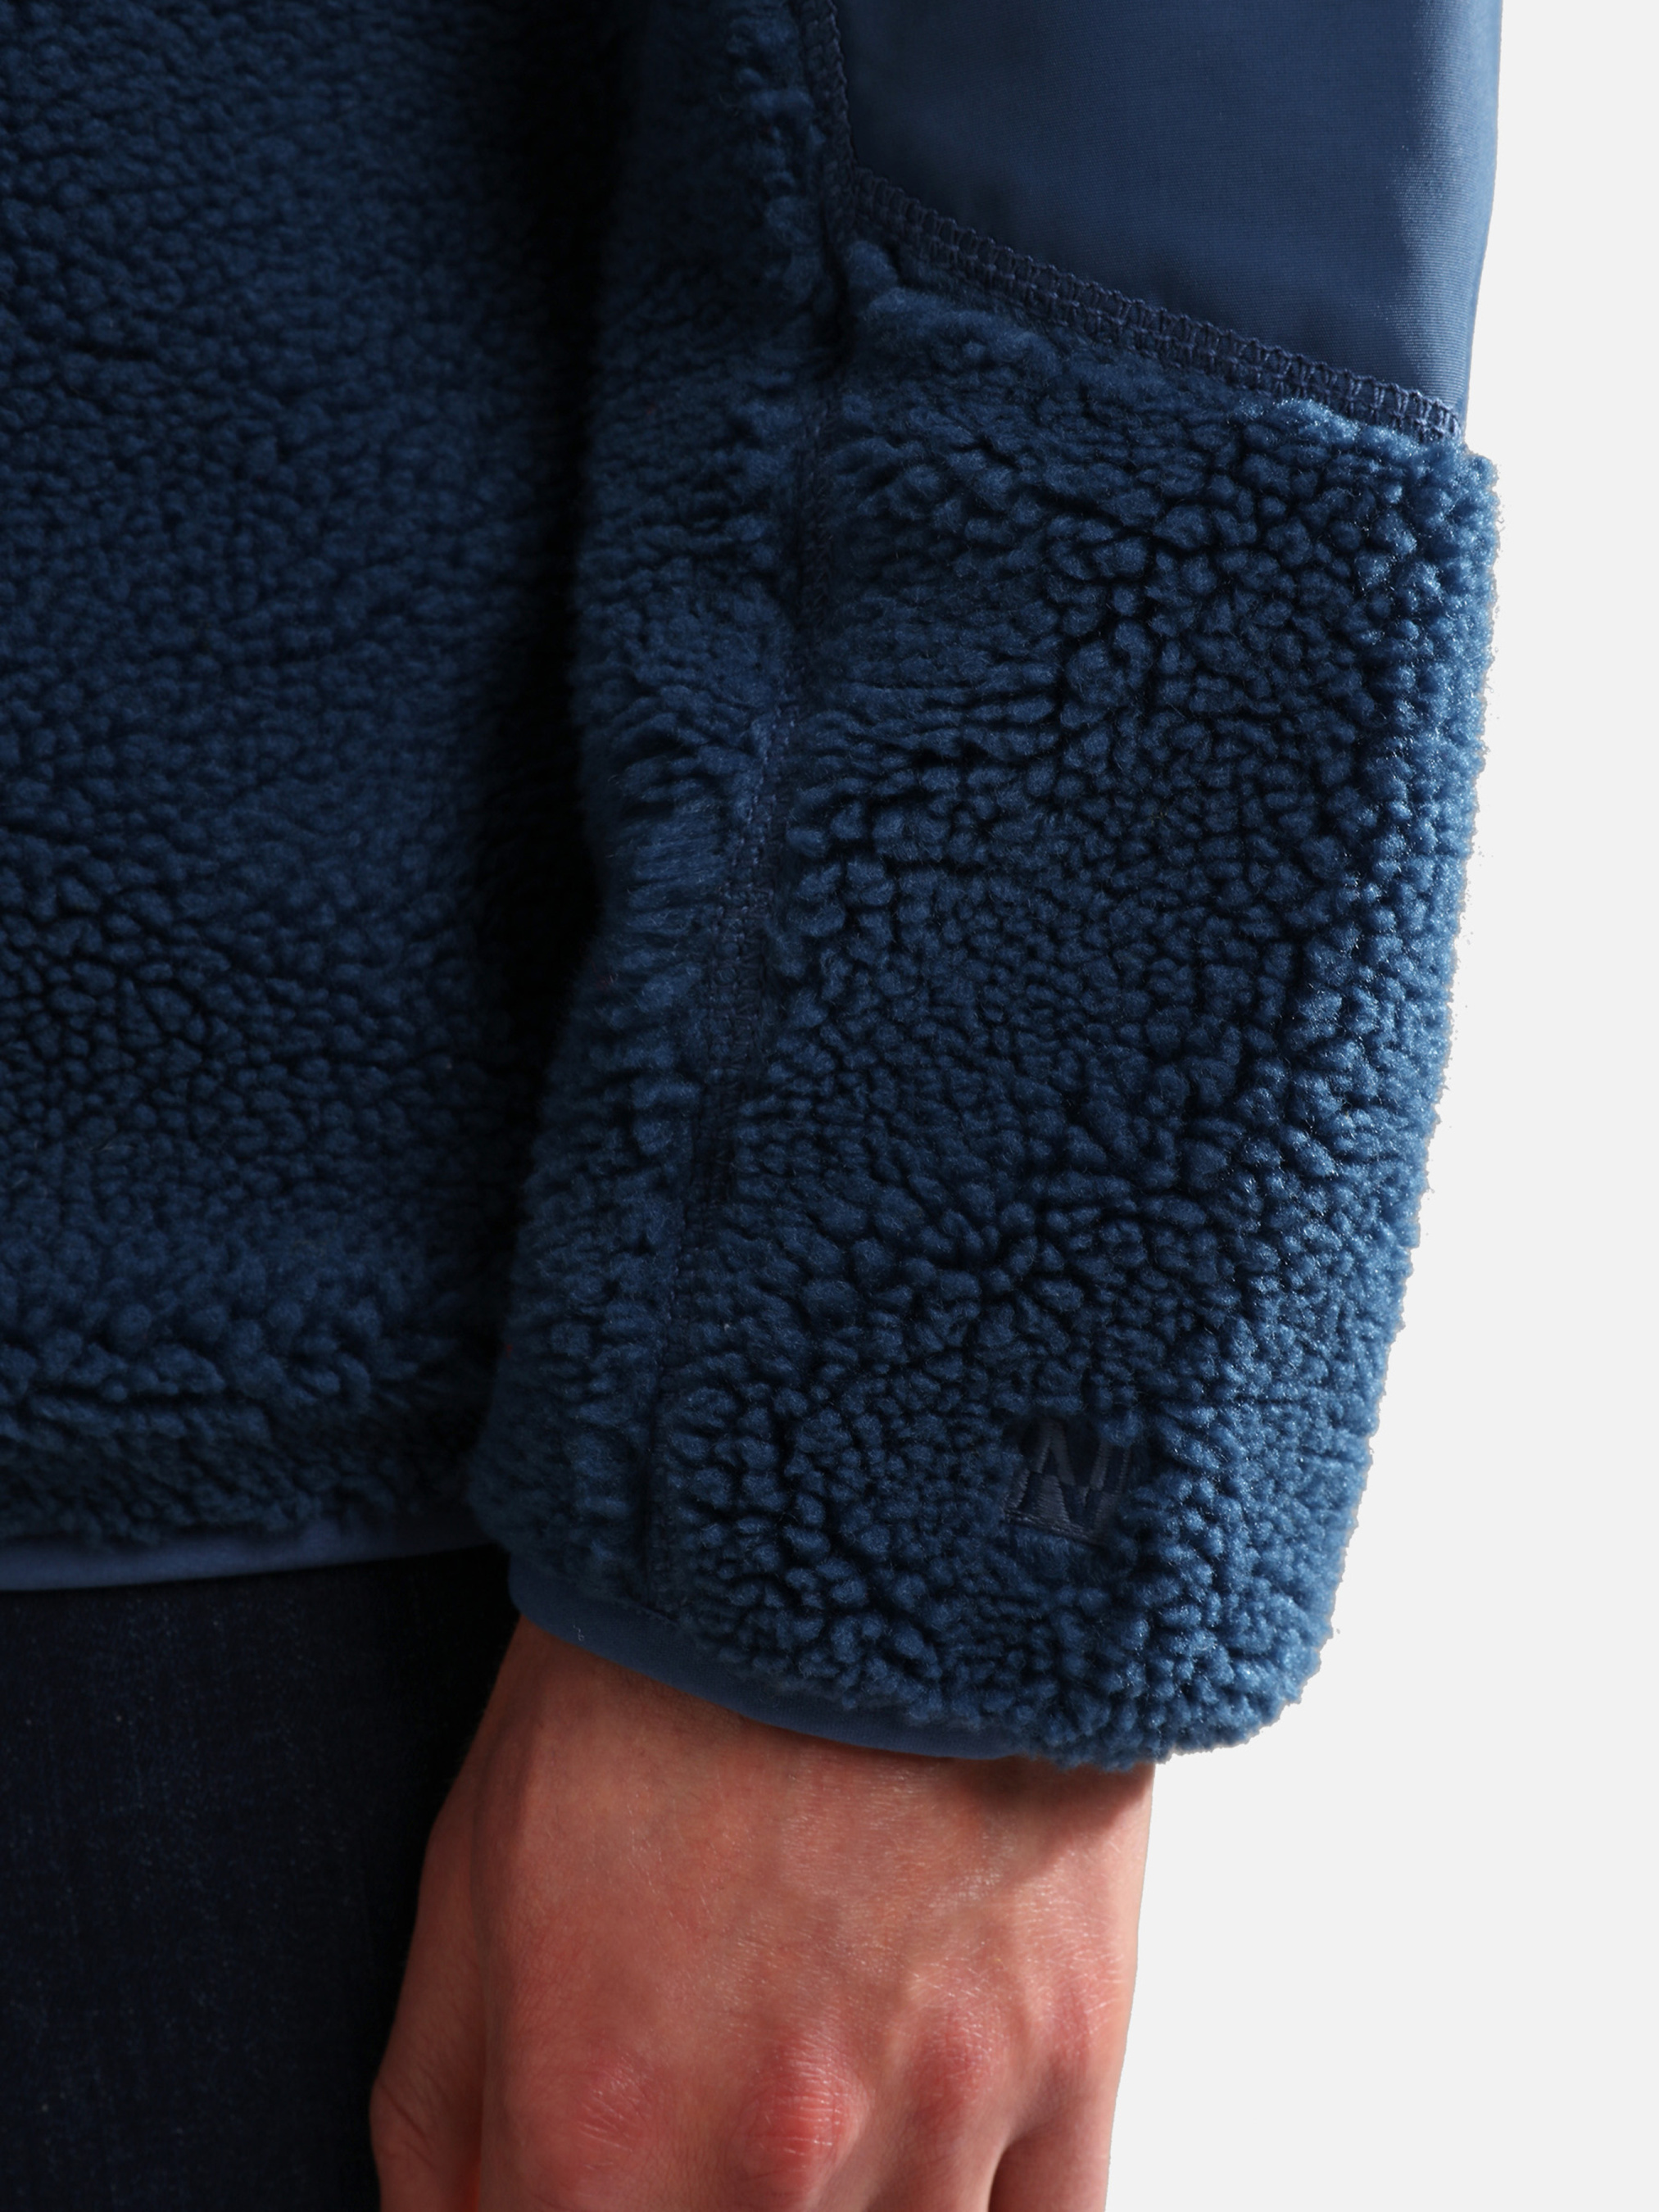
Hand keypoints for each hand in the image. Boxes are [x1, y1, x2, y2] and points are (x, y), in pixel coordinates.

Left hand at [373, 1619, 1152, 2210]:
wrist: (857, 1511)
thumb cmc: (658, 1674)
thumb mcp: (471, 1883)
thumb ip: (442, 2124)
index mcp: (599, 2141)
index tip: (600, 2173)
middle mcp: (771, 2173)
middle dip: (704, 2201)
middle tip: (704, 2117)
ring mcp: (938, 2124)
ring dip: (840, 2211)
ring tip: (807, 2086)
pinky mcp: (1071, 2056)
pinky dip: (974, 2211)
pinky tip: (924, 2138)